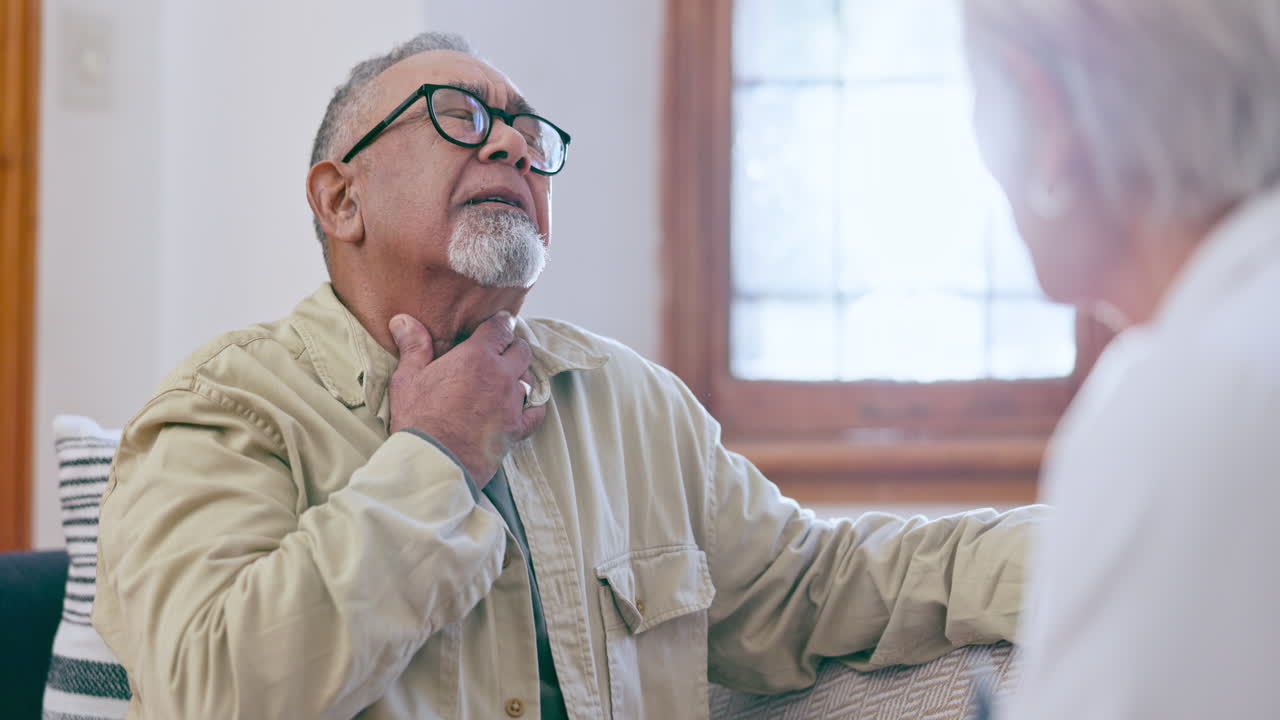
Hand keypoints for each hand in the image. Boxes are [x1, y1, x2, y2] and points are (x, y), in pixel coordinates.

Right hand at [387, 312, 546, 487]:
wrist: (432, 463)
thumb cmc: (417, 420)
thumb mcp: (407, 379)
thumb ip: (413, 346)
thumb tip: (404, 320)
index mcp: (477, 357)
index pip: (500, 328)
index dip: (501, 323)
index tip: (498, 324)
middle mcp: (501, 376)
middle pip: (521, 351)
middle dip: (513, 347)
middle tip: (501, 350)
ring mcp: (512, 403)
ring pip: (529, 379)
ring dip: (520, 375)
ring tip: (508, 377)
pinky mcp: (517, 429)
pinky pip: (537, 411)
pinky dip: (533, 405)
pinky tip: (526, 404)